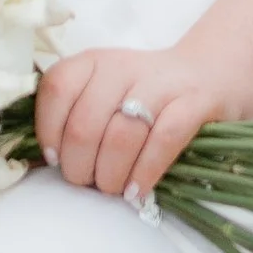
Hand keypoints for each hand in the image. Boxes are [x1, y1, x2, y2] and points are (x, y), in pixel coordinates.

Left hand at [35, 46, 223, 202]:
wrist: (208, 73)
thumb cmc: (143, 94)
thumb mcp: (104, 91)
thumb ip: (73, 116)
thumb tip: (43, 161)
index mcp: (94, 62)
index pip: (57, 89)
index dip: (49, 131)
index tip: (55, 158)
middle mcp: (122, 67)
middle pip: (85, 125)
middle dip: (79, 166)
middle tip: (87, 180)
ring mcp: (160, 84)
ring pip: (121, 137)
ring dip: (111, 175)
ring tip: (113, 188)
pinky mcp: (194, 103)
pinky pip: (163, 141)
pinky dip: (145, 172)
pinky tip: (137, 190)